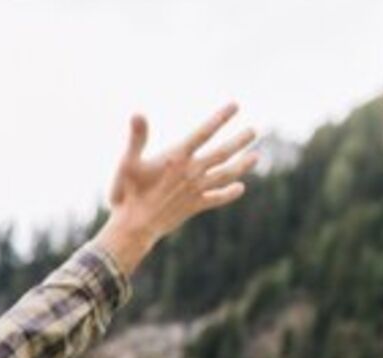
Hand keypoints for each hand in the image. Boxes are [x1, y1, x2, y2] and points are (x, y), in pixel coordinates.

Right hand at [94, 102, 257, 275]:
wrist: (133, 227)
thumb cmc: (127, 193)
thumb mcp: (128, 163)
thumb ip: (137, 138)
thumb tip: (137, 113)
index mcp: (176, 158)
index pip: (203, 133)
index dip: (220, 118)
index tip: (235, 106)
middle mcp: (191, 172)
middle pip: (222, 153)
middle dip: (239, 141)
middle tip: (253, 131)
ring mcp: (195, 190)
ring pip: (226, 174)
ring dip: (242, 165)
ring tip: (255, 157)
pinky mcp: (195, 206)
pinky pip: (217, 198)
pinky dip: (230, 193)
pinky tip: (240, 188)